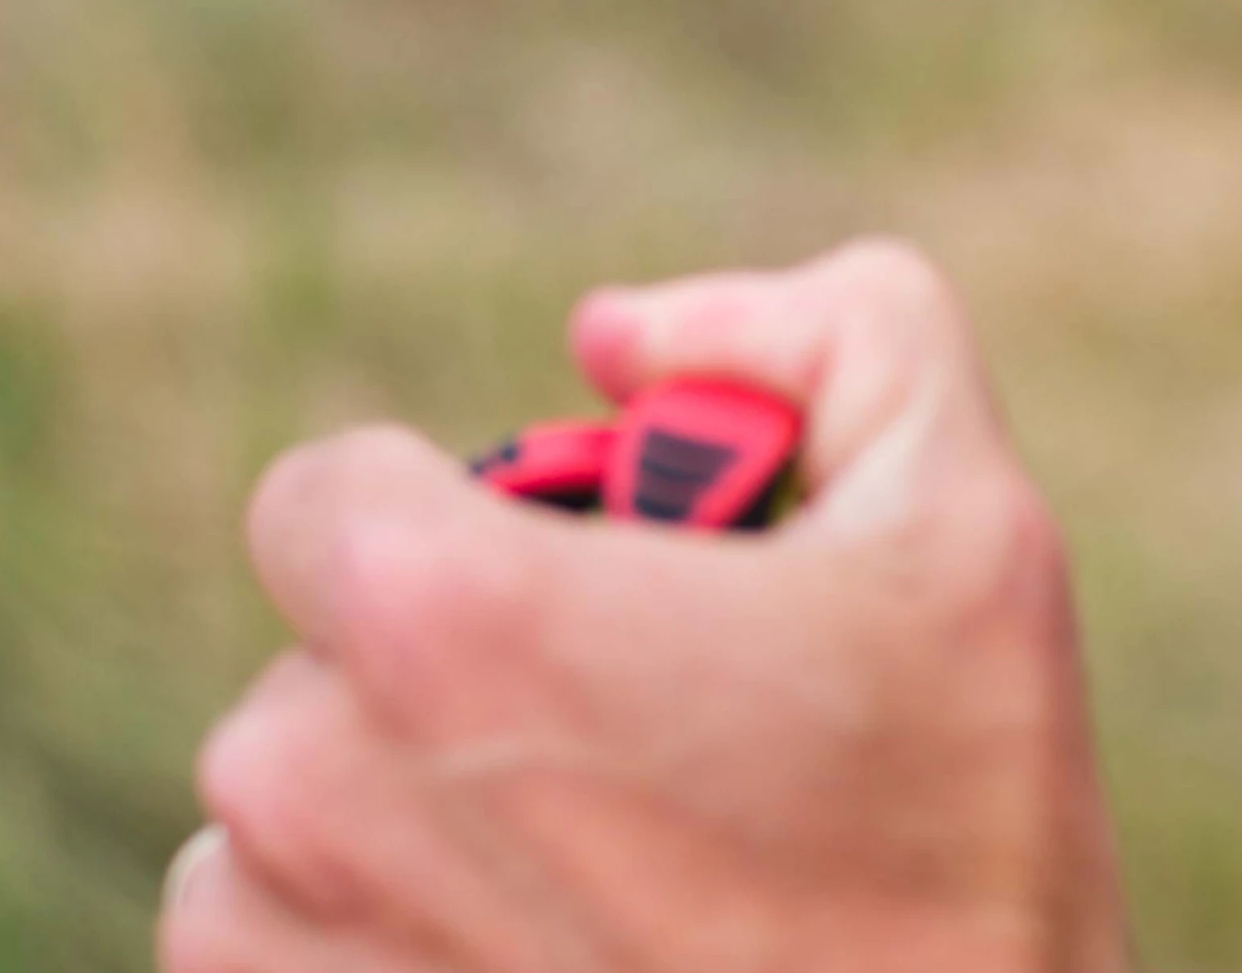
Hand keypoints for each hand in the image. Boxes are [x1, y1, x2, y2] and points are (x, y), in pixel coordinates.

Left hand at [163, 241, 1128, 972]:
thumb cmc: (958, 841)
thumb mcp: (969, 522)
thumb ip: (818, 331)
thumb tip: (612, 332)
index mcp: (436, 614)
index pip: (323, 495)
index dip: (459, 524)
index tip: (580, 596)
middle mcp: (302, 787)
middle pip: (323, 663)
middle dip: (456, 682)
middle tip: (647, 751)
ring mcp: (283, 956)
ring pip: (280, 827)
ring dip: (402, 829)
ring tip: (609, 880)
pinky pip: (272, 967)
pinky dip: (381, 957)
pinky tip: (558, 963)